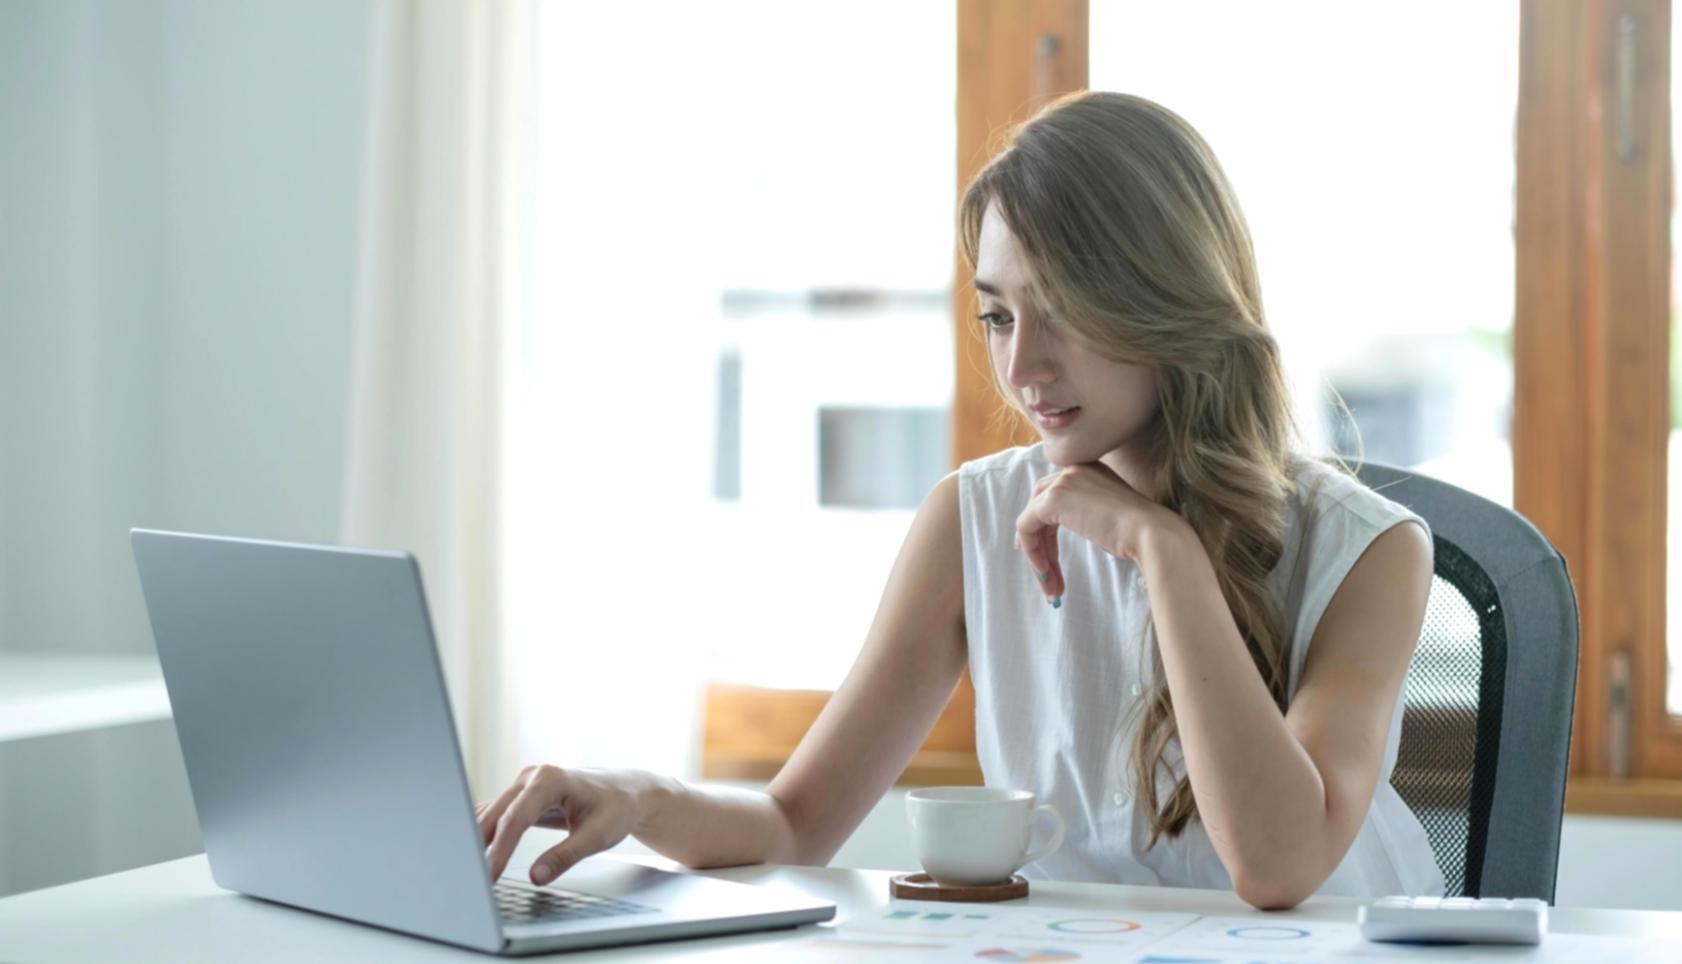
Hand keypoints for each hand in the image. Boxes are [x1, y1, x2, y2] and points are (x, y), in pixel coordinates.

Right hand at [476, 765, 650, 884]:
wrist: (626, 791)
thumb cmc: (616, 808)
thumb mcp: (597, 836)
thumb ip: (565, 856)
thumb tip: (535, 876)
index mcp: (550, 779)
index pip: (516, 818)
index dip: (500, 849)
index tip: (489, 875)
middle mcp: (531, 776)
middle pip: (496, 815)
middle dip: (479, 847)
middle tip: (470, 879)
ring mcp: (523, 784)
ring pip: (491, 815)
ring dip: (477, 841)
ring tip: (466, 871)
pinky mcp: (521, 795)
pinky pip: (497, 815)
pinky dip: (485, 835)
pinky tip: (473, 854)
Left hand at [1014, 461, 1166, 601]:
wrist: (1150, 533)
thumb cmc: (1137, 534)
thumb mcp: (1106, 517)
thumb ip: (1082, 514)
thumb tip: (1051, 536)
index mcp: (1089, 469)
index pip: (1055, 495)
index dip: (1045, 526)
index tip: (1045, 555)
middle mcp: (1073, 469)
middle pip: (1039, 505)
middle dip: (1040, 543)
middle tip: (1045, 573)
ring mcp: (1062, 482)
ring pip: (1031, 520)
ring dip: (1038, 555)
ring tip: (1051, 588)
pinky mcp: (1051, 500)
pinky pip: (1026, 527)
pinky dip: (1032, 553)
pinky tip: (1044, 574)